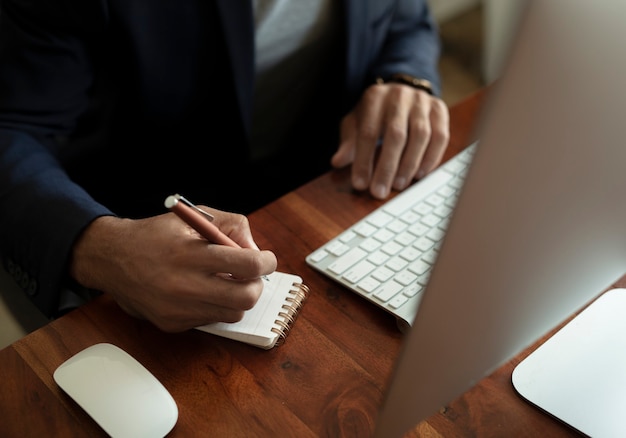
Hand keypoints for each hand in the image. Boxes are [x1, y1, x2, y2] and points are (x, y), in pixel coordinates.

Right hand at [69, 209, 277, 331]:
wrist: (111, 259)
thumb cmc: (156, 235)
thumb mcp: (193, 217)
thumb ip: (231, 226)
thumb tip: (256, 251)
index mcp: (190, 254)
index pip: (247, 265)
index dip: (266, 262)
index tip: (266, 260)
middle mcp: (184, 285)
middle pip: (246, 298)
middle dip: (257, 285)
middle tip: (251, 275)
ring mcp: (178, 309)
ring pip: (233, 314)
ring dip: (238, 298)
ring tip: (225, 282)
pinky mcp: (172, 324)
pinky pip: (211, 320)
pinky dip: (216, 307)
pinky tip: (202, 292)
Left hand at [331, 82, 449, 198]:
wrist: (400, 93)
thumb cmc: (374, 114)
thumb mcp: (356, 123)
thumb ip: (349, 142)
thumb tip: (337, 162)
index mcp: (374, 97)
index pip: (368, 132)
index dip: (364, 160)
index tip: (360, 184)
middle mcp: (400, 95)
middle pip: (396, 134)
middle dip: (387, 167)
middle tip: (380, 191)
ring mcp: (422, 101)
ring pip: (421, 135)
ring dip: (410, 164)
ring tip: (399, 185)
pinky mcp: (439, 109)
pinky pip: (440, 136)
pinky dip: (431, 158)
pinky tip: (420, 174)